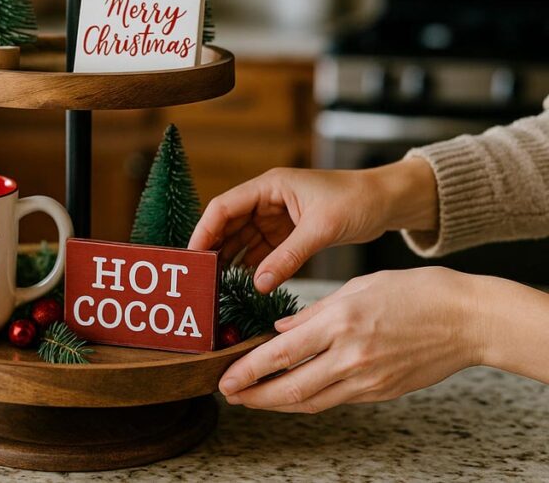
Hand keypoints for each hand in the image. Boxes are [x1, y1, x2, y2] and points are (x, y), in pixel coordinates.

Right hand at [188, 159, 436, 292]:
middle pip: (228, 224)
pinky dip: (252, 266)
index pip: (223, 207)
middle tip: (201, 277)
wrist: (387, 203)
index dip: (204, 230)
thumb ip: (288, 257)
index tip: (193, 256)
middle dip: (213, 249)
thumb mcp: (320, 229)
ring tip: (217, 284)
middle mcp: (267, 200)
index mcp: (269, 187)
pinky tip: (243, 283)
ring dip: (231, 260)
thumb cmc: (356, 201)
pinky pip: (261, 250)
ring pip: (242, 239)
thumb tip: (257, 283)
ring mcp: (276, 217)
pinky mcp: (288, 233)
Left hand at [219, 267, 482, 412]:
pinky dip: (308, 399)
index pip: (281, 354)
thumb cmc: (414, 292)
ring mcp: (367, 379)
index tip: (225, 378)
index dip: (248, 371)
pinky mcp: (381, 392)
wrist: (467, 319)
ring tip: (253, 399)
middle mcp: (350, 355)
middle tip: (230, 395)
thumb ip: (313, 314)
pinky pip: (335, 400)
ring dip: (277, 403)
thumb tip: (279, 331)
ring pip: (311, 401)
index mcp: (340, 322)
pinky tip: (292, 393)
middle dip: (254, 396)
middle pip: (290, 388)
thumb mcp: (356, 288)